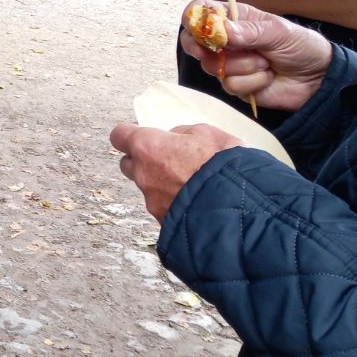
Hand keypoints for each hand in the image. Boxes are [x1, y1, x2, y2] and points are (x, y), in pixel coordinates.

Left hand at [110, 123, 243, 219]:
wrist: (236, 208)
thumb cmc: (222, 166)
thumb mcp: (207, 133)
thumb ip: (182, 134)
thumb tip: (174, 138)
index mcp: (149, 147)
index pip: (120, 136)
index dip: (129, 135)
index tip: (140, 135)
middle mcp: (143, 175)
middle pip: (128, 164)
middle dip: (143, 161)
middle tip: (167, 159)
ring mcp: (151, 201)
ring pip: (147, 188)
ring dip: (161, 184)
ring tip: (190, 183)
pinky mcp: (162, 222)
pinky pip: (163, 207)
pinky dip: (174, 203)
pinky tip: (195, 201)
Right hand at [180, 0, 332, 110]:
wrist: (318, 77)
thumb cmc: (300, 45)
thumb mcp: (278, 31)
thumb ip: (248, 32)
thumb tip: (221, 31)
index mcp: (234, 18)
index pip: (201, 12)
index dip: (192, 19)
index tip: (197, 30)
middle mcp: (227, 41)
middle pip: (196, 44)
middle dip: (207, 49)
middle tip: (218, 51)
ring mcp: (230, 64)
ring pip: (214, 67)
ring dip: (243, 66)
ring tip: (266, 62)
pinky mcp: (237, 86)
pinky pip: (231, 85)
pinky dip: (252, 82)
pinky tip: (268, 77)